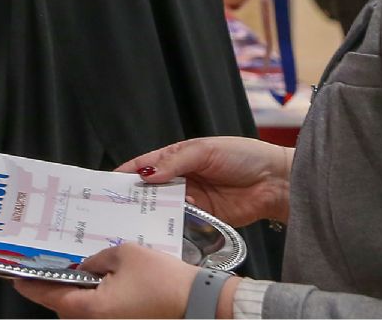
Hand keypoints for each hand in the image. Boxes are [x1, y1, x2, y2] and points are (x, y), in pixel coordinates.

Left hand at [15, 244, 213, 318]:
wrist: (199, 304)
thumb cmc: (163, 279)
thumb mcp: (124, 254)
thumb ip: (97, 258)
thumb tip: (85, 266)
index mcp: (92, 309)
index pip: (51, 298)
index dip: (32, 286)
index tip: (17, 277)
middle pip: (65, 308)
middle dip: (57, 289)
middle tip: (49, 268)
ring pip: (84, 312)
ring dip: (78, 294)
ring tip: (76, 271)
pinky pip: (102, 314)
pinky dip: (96, 300)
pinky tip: (102, 282)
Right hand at [118, 136, 292, 226]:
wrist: (275, 182)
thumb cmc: (243, 156)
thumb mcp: (205, 151)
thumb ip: (175, 162)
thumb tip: (146, 175)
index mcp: (178, 158)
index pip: (145, 165)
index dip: (126, 173)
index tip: (105, 184)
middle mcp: (181, 180)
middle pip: (150, 190)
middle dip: (132, 198)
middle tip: (112, 209)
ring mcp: (192, 201)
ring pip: (163, 209)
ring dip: (149, 214)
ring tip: (130, 223)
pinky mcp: (203, 220)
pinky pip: (181, 225)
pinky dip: (170, 228)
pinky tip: (158, 232)